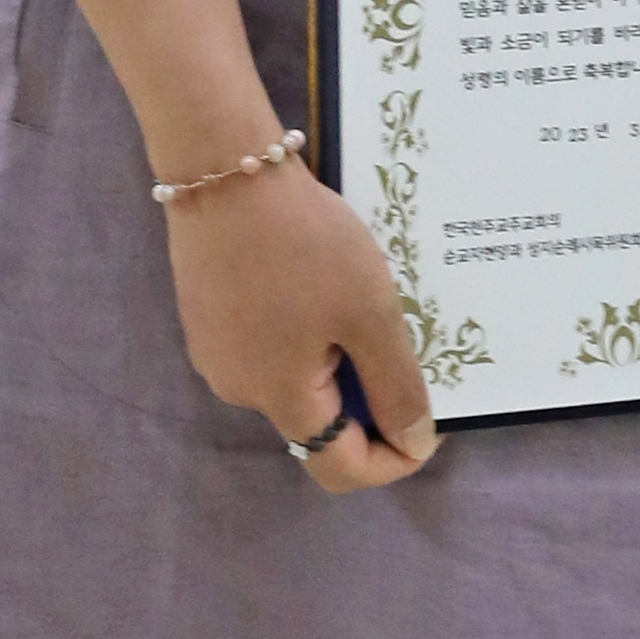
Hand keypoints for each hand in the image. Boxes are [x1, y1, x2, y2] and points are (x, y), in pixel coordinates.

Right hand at [164, 160, 439, 491]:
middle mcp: (239, 389)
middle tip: (403, 340)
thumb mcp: (369, 313)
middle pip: (320, 425)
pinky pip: (271, 347)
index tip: (431, 419)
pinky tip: (322, 283)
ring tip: (364, 303)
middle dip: (370, 399)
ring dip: (339, 360)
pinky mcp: (208, 317)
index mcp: (279, 399)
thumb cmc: (304, 243)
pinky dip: (308, 333)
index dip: (395, 458)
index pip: (341, 470)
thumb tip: (414, 443)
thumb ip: (395, 385)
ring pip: (296, 381)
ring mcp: (216, 352)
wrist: (224, 168)